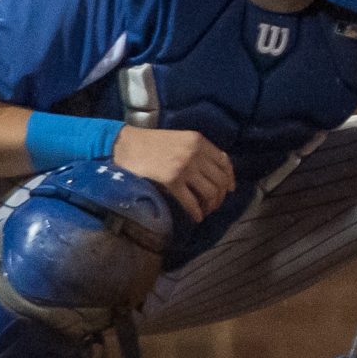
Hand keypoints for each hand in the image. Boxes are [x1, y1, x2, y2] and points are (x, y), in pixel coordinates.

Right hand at [111, 126, 234, 221]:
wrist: (126, 145)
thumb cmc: (150, 142)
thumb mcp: (180, 139)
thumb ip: (197, 151)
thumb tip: (212, 171)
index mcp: (199, 140)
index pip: (224, 161)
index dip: (229, 177)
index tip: (230, 189)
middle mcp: (196, 153)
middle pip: (220, 179)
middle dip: (221, 195)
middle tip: (215, 204)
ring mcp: (185, 167)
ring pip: (210, 191)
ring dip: (211, 205)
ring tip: (206, 211)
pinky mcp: (172, 180)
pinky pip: (191, 201)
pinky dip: (196, 212)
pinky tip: (196, 218)